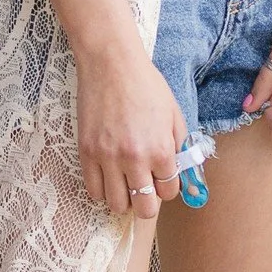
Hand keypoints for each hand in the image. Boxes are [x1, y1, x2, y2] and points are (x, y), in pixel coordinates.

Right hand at [70, 19, 190, 219]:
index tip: (162, 178)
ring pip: (117, 205)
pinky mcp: (86, 153)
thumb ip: (180, 147)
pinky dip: (103, 191)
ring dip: (124, 199)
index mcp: (161, 149)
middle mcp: (135, 158)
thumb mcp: (174, 114)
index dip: (167, 187)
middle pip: (144, 208)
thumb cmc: (146, 85)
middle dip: (148, 203)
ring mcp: (108, 158)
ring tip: (125, 183)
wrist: (111, 63)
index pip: (169, 192)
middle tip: (145, 188)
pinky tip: (108, 177)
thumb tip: (184, 175)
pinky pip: (94, 191)